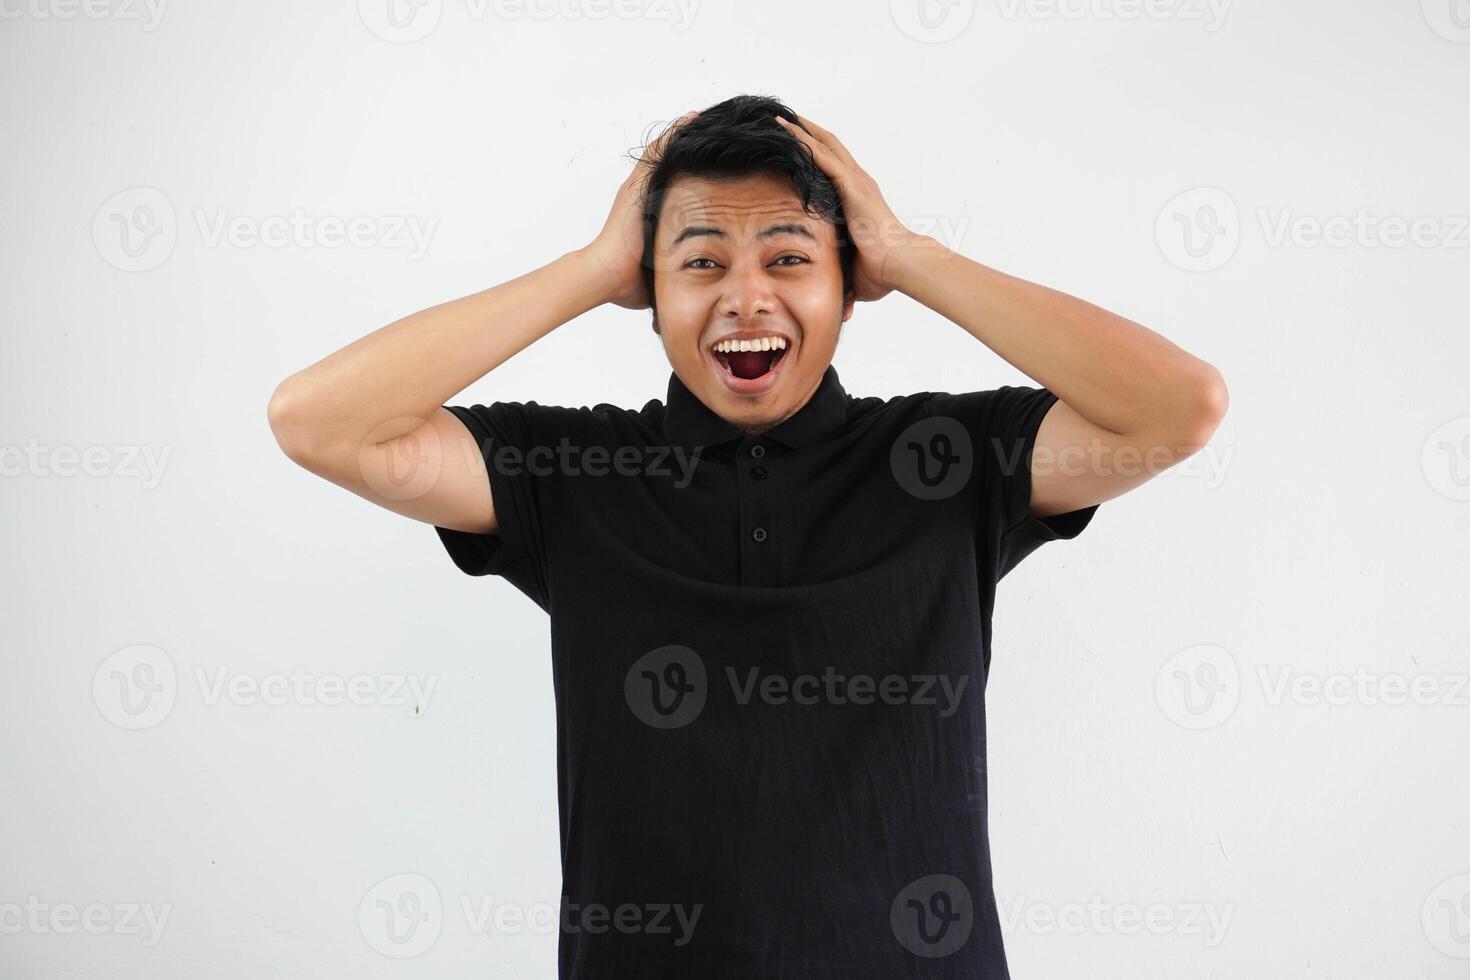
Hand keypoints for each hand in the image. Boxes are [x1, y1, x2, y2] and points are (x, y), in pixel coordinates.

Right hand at [583, 110, 698, 309]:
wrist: (604, 276)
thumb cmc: (626, 283)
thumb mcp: (660, 272)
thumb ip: (675, 272)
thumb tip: (691, 291)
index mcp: (647, 214)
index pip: (674, 186)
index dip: (691, 173)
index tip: (714, 165)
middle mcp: (641, 195)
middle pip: (670, 163)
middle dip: (690, 148)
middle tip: (715, 133)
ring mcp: (638, 188)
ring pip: (665, 152)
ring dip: (684, 135)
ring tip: (705, 118)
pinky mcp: (637, 185)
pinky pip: (658, 152)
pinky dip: (675, 134)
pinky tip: (691, 118)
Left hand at [773, 113, 916, 302]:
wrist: (900, 265)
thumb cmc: (883, 272)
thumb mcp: (854, 275)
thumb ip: (844, 284)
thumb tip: (842, 311)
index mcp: (859, 200)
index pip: (834, 171)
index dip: (818, 156)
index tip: (800, 147)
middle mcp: (858, 184)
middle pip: (829, 148)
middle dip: (808, 132)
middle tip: (785, 119)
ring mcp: (855, 182)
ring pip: (824, 145)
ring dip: (802, 130)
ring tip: (779, 116)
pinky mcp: (851, 185)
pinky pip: (822, 156)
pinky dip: (804, 140)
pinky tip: (787, 128)